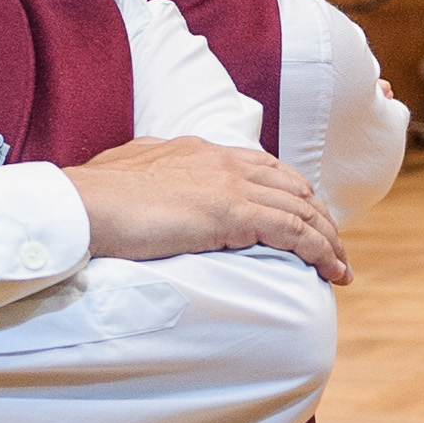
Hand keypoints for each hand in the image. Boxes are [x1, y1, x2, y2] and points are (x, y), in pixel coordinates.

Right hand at [65, 138, 348, 282]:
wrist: (83, 203)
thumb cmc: (92, 196)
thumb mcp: (126, 172)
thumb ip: (146, 171)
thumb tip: (141, 177)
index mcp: (200, 151)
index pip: (262, 167)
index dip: (289, 193)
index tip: (301, 216)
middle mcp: (223, 161)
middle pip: (292, 187)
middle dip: (318, 217)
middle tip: (332, 246)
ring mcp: (231, 186)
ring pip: (302, 210)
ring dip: (328, 239)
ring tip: (340, 266)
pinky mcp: (234, 215)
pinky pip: (295, 232)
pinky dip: (321, 252)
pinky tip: (332, 272)